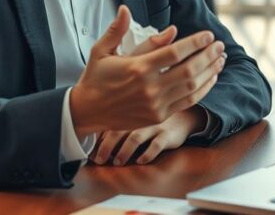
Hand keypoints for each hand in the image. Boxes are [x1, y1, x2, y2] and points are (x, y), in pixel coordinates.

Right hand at [69, 6, 225, 136]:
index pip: (175, 53)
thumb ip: (117, 30)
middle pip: (189, 69)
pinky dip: (203, 89)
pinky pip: (187, 102)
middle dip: (208, 56)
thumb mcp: (102, 50)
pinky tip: (211, 78)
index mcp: (137, 68)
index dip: (195, 43)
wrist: (87, 110)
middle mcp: (149, 87)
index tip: (209, 35)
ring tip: (220, 59)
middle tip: (220, 45)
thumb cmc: (96, 77)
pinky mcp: (158, 116)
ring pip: (192, 86)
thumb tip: (126, 9)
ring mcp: (155, 104)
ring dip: (210, 72)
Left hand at [91, 107, 205, 165]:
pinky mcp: (168, 135)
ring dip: (124, 151)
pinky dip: (147, 154)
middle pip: (118, 131)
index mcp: (130, 112)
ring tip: (118, 162)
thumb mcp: (137, 117)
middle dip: (106, 147)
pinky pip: (156, 144)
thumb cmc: (153, 120)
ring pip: (135, 137)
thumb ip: (119, 124)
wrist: (184, 115)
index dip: (97, 140)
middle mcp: (140, 117)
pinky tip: (140, 161)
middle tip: (99, 161)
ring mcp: (154, 125)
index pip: (109, 125)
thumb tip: (94, 145)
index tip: (90, 155)